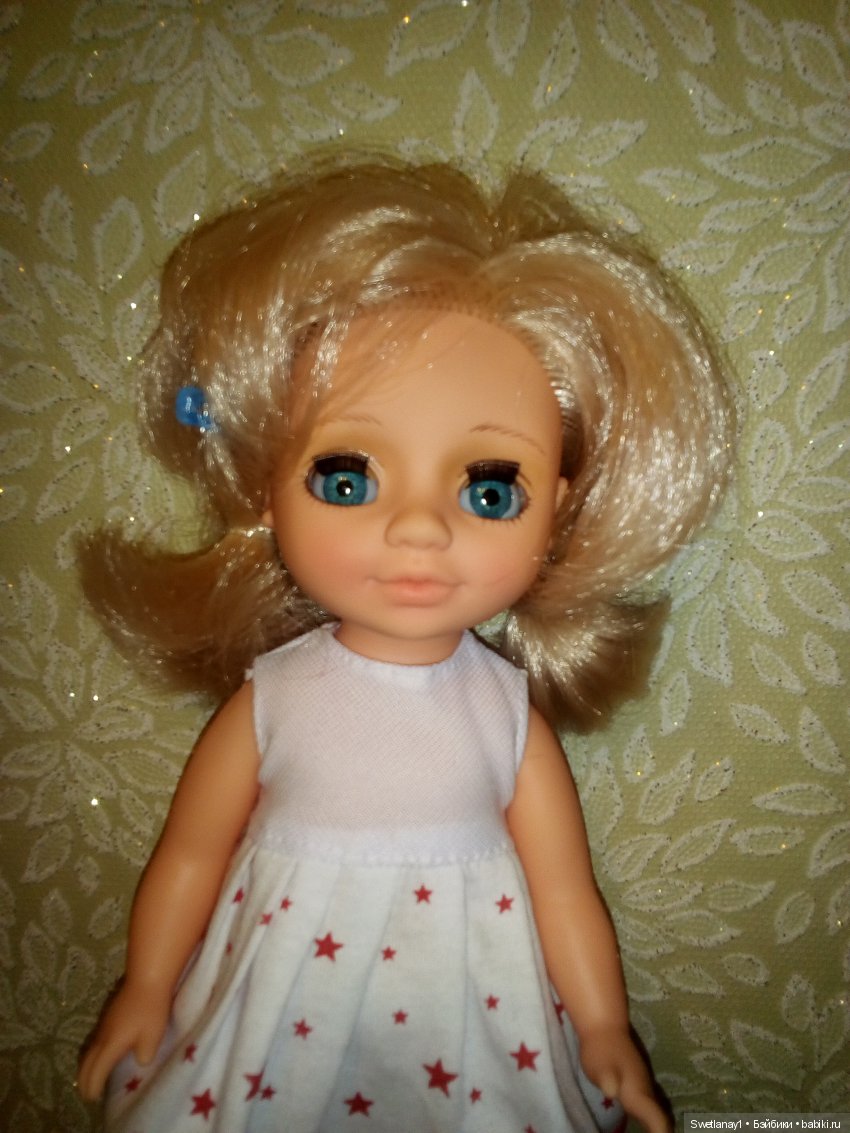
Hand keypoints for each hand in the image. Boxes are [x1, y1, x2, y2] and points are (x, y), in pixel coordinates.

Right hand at [77, 980, 170, 1101]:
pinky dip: (93, 1053)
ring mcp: (103, 1024)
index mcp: (110, 1045)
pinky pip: (94, 1040)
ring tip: (93, 1076)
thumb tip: (139, 1060)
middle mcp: (101, 1036)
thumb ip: (144, 1055)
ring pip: (88, 1050)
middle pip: (85, 1062)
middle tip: (87, 1093)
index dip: (93, 1087)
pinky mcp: (108, 1015)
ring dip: (87, 1065)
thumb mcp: (152, 1037)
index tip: (93, 1098)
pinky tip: (103, 1053)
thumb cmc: (151, 1010)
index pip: (95, 1071)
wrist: (147, 978)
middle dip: (84, 1080)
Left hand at [580, 1027, 671, 1132]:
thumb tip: (612, 1091)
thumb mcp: (600, 1067)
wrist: (604, 1025)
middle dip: (663, 1131)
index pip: (657, 1121)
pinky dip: (652, 1118)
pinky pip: (651, 1105)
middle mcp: (647, 1091)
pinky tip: (645, 1124)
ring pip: (658, 1112)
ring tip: (653, 1132)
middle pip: (662, 1120)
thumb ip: (608, 1081)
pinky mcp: (638, 1081)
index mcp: (640, 1093)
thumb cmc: (601, 1049)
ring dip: (658, 1125)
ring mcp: (644, 1085)